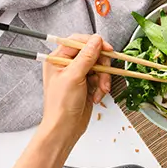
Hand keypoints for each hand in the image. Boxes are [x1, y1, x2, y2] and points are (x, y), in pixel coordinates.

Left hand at [38, 33, 108, 147]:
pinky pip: (101, 78)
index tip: (108, 50)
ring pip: (100, 67)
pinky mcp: (87, 84)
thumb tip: (96, 40)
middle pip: (93, 54)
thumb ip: (86, 57)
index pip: (78, 42)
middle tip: (104, 75)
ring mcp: (78, 75)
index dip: (95, 44)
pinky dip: (102, 87)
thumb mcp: (74, 77)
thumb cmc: (61, 105)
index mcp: (58, 59)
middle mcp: (67, 65)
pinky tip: (97, 96)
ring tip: (101, 90)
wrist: (65, 127)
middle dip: (102, 66)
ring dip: (104, 79)